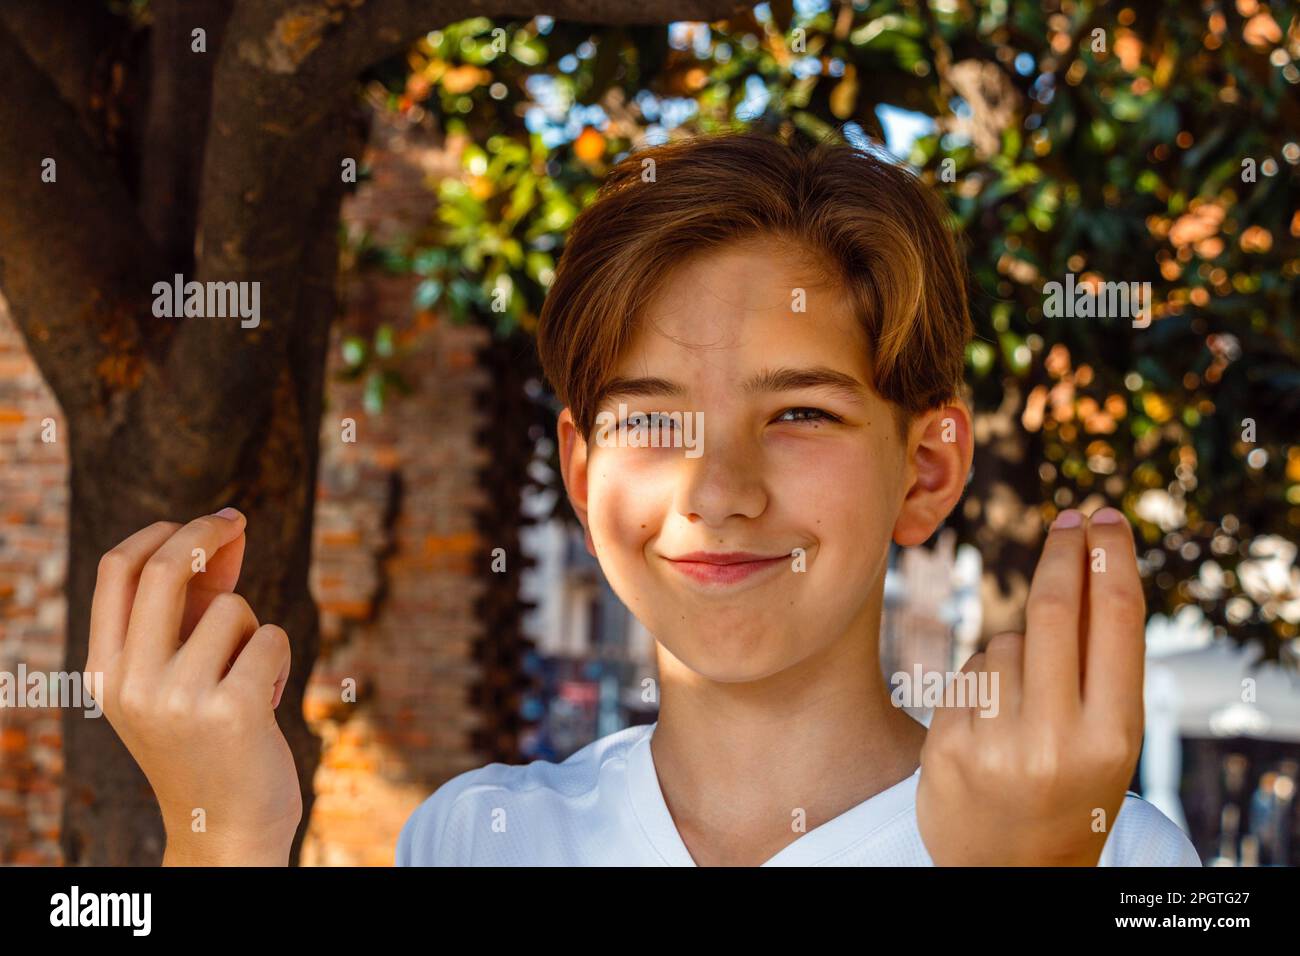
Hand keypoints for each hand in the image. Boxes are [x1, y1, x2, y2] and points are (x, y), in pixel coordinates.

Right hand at [86, 510, 301, 864]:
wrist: (227, 828)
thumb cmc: (211, 739)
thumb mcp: (183, 672)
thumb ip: (196, 605)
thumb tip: (228, 529)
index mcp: (105, 671)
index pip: (116, 570)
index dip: (162, 530)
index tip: (205, 519)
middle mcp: (131, 683)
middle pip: (165, 567)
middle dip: (206, 531)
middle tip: (237, 520)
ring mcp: (178, 697)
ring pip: (233, 609)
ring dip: (253, 633)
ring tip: (247, 683)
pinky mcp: (231, 708)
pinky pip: (271, 638)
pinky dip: (278, 660)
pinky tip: (264, 704)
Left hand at [915, 507, 1145, 864]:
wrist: (1009, 870)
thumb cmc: (1069, 788)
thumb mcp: (1107, 742)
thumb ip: (1100, 670)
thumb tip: (1087, 562)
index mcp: (1113, 738)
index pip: (1113, 623)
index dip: (1109, 560)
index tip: (1106, 518)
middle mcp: (1056, 740)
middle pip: (1053, 612)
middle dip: (1063, 555)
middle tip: (1071, 520)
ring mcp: (996, 743)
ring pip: (1005, 641)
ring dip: (1017, 648)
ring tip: (1027, 706)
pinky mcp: (946, 745)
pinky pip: (968, 673)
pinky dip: (982, 679)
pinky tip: (990, 721)